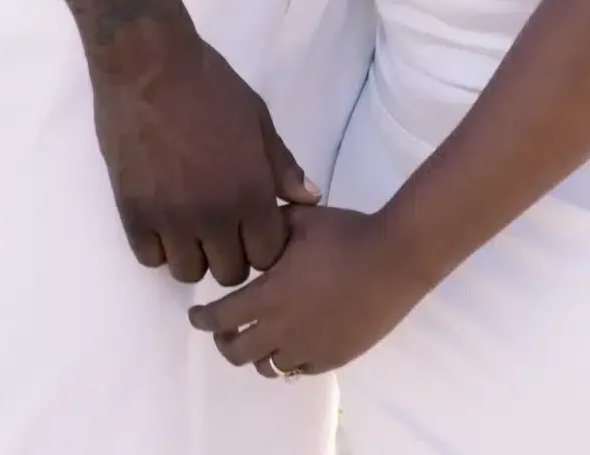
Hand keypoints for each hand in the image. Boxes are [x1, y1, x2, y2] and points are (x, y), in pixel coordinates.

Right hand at [89, 37, 318, 285]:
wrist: (148, 65)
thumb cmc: (210, 85)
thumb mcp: (257, 118)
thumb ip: (282, 165)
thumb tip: (309, 198)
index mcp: (249, 192)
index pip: (267, 254)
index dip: (264, 243)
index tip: (254, 226)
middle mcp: (212, 216)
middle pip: (230, 271)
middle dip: (232, 252)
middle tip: (223, 225)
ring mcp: (170, 220)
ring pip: (188, 272)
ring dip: (194, 253)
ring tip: (190, 223)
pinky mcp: (133, 214)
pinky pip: (150, 257)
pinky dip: (158, 244)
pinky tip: (162, 217)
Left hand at [188, 204, 422, 377]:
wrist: (394, 259)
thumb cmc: (345, 235)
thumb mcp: (302, 219)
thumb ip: (272, 224)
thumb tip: (254, 227)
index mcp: (269, 296)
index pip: (221, 317)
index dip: (202, 318)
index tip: (195, 314)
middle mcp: (283, 330)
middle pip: (238, 352)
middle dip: (224, 341)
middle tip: (224, 328)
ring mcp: (310, 349)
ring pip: (269, 366)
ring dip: (256, 352)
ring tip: (259, 336)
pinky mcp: (334, 357)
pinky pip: (299, 370)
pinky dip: (287, 360)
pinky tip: (292, 342)